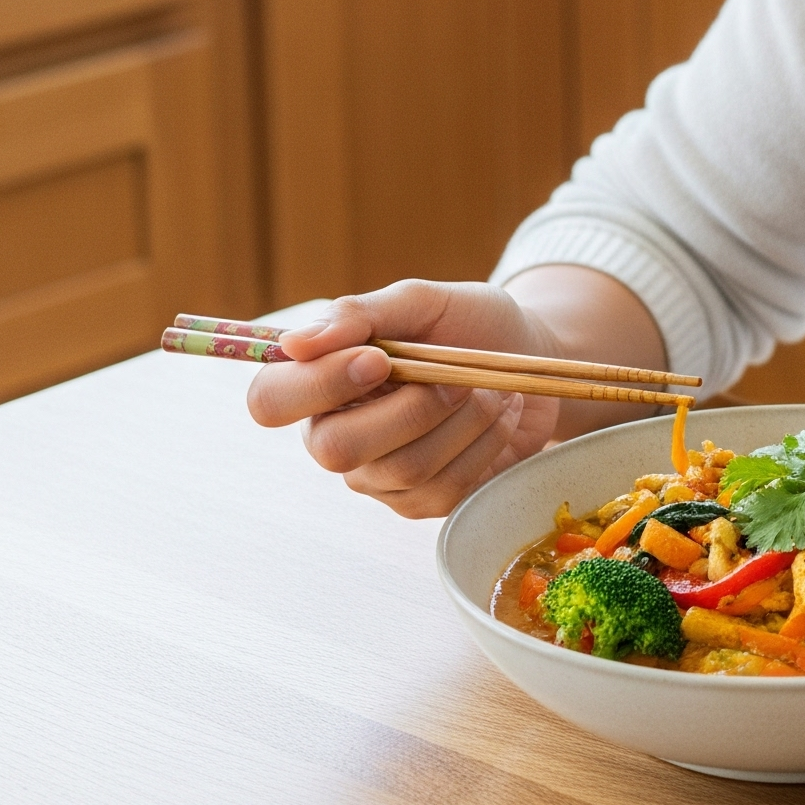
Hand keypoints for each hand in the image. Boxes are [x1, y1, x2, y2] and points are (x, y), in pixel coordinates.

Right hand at [246, 269, 663, 518]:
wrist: (533, 355)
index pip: (270, 401)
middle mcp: (338, 436)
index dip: (318, 384)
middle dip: (413, 407)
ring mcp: (380, 479)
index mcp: (321, 382)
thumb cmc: (472, 324)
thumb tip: (294, 342)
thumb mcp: (424, 301)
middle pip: (335, 450)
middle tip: (460, 375)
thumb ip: (361, 313)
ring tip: (488, 388)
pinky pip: (447, 488)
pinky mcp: (425, 503)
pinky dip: (486, 442)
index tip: (379, 359)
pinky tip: (498, 415)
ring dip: (464, 419)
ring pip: (406, 467)